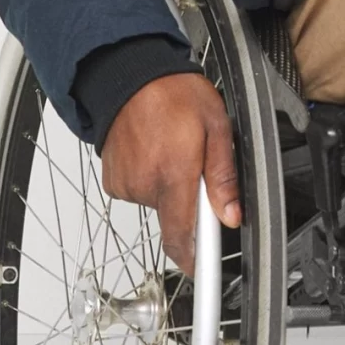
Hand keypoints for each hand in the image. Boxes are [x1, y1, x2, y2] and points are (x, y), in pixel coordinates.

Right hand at [99, 74, 241, 274]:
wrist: (129, 74)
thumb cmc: (173, 93)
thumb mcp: (217, 127)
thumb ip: (223, 177)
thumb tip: (231, 214)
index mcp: (173, 175)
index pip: (181, 236)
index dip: (192, 260)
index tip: (200, 271)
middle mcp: (145, 184)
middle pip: (175, 216)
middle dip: (189, 199)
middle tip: (194, 164)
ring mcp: (126, 183)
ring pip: (157, 201)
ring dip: (169, 185)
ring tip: (171, 149)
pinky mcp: (114, 180)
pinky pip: (139, 190)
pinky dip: (149, 178)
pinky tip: (153, 151)